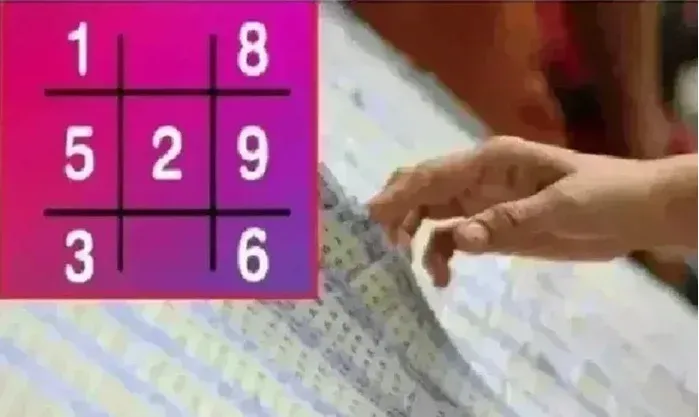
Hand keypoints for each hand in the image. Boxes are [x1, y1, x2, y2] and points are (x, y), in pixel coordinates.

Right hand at [368, 136, 661, 285]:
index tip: (373, 218)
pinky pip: (451, 240)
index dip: (401, 194)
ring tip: (415, 268)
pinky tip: (443, 278)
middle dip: (397, 211)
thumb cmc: (604, 196)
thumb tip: (457, 238)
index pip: (434, 174)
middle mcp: (478, 179)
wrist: (634, 214)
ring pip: (430, 215)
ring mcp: (482, 204)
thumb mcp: (563, 205)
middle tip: (385, 245)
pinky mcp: (492, 229)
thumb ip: (509, 220)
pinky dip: (438, 256)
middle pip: (422, 189)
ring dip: (414, 237)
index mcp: (492, 161)